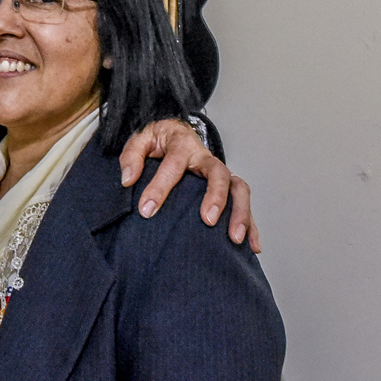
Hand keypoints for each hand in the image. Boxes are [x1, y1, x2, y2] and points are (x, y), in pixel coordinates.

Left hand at [119, 119, 260, 251]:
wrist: (175, 133)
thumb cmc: (158, 142)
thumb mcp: (141, 140)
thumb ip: (132, 156)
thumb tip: (128, 179)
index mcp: (182, 145)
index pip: (173, 165)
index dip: (160, 187)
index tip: (147, 210)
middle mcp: (205, 158)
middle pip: (218, 173)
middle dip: (215, 197)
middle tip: (207, 220)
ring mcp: (220, 173)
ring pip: (239, 189)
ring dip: (240, 213)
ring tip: (234, 238)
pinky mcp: (228, 187)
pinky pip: (244, 205)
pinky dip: (251, 225)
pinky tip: (252, 247)